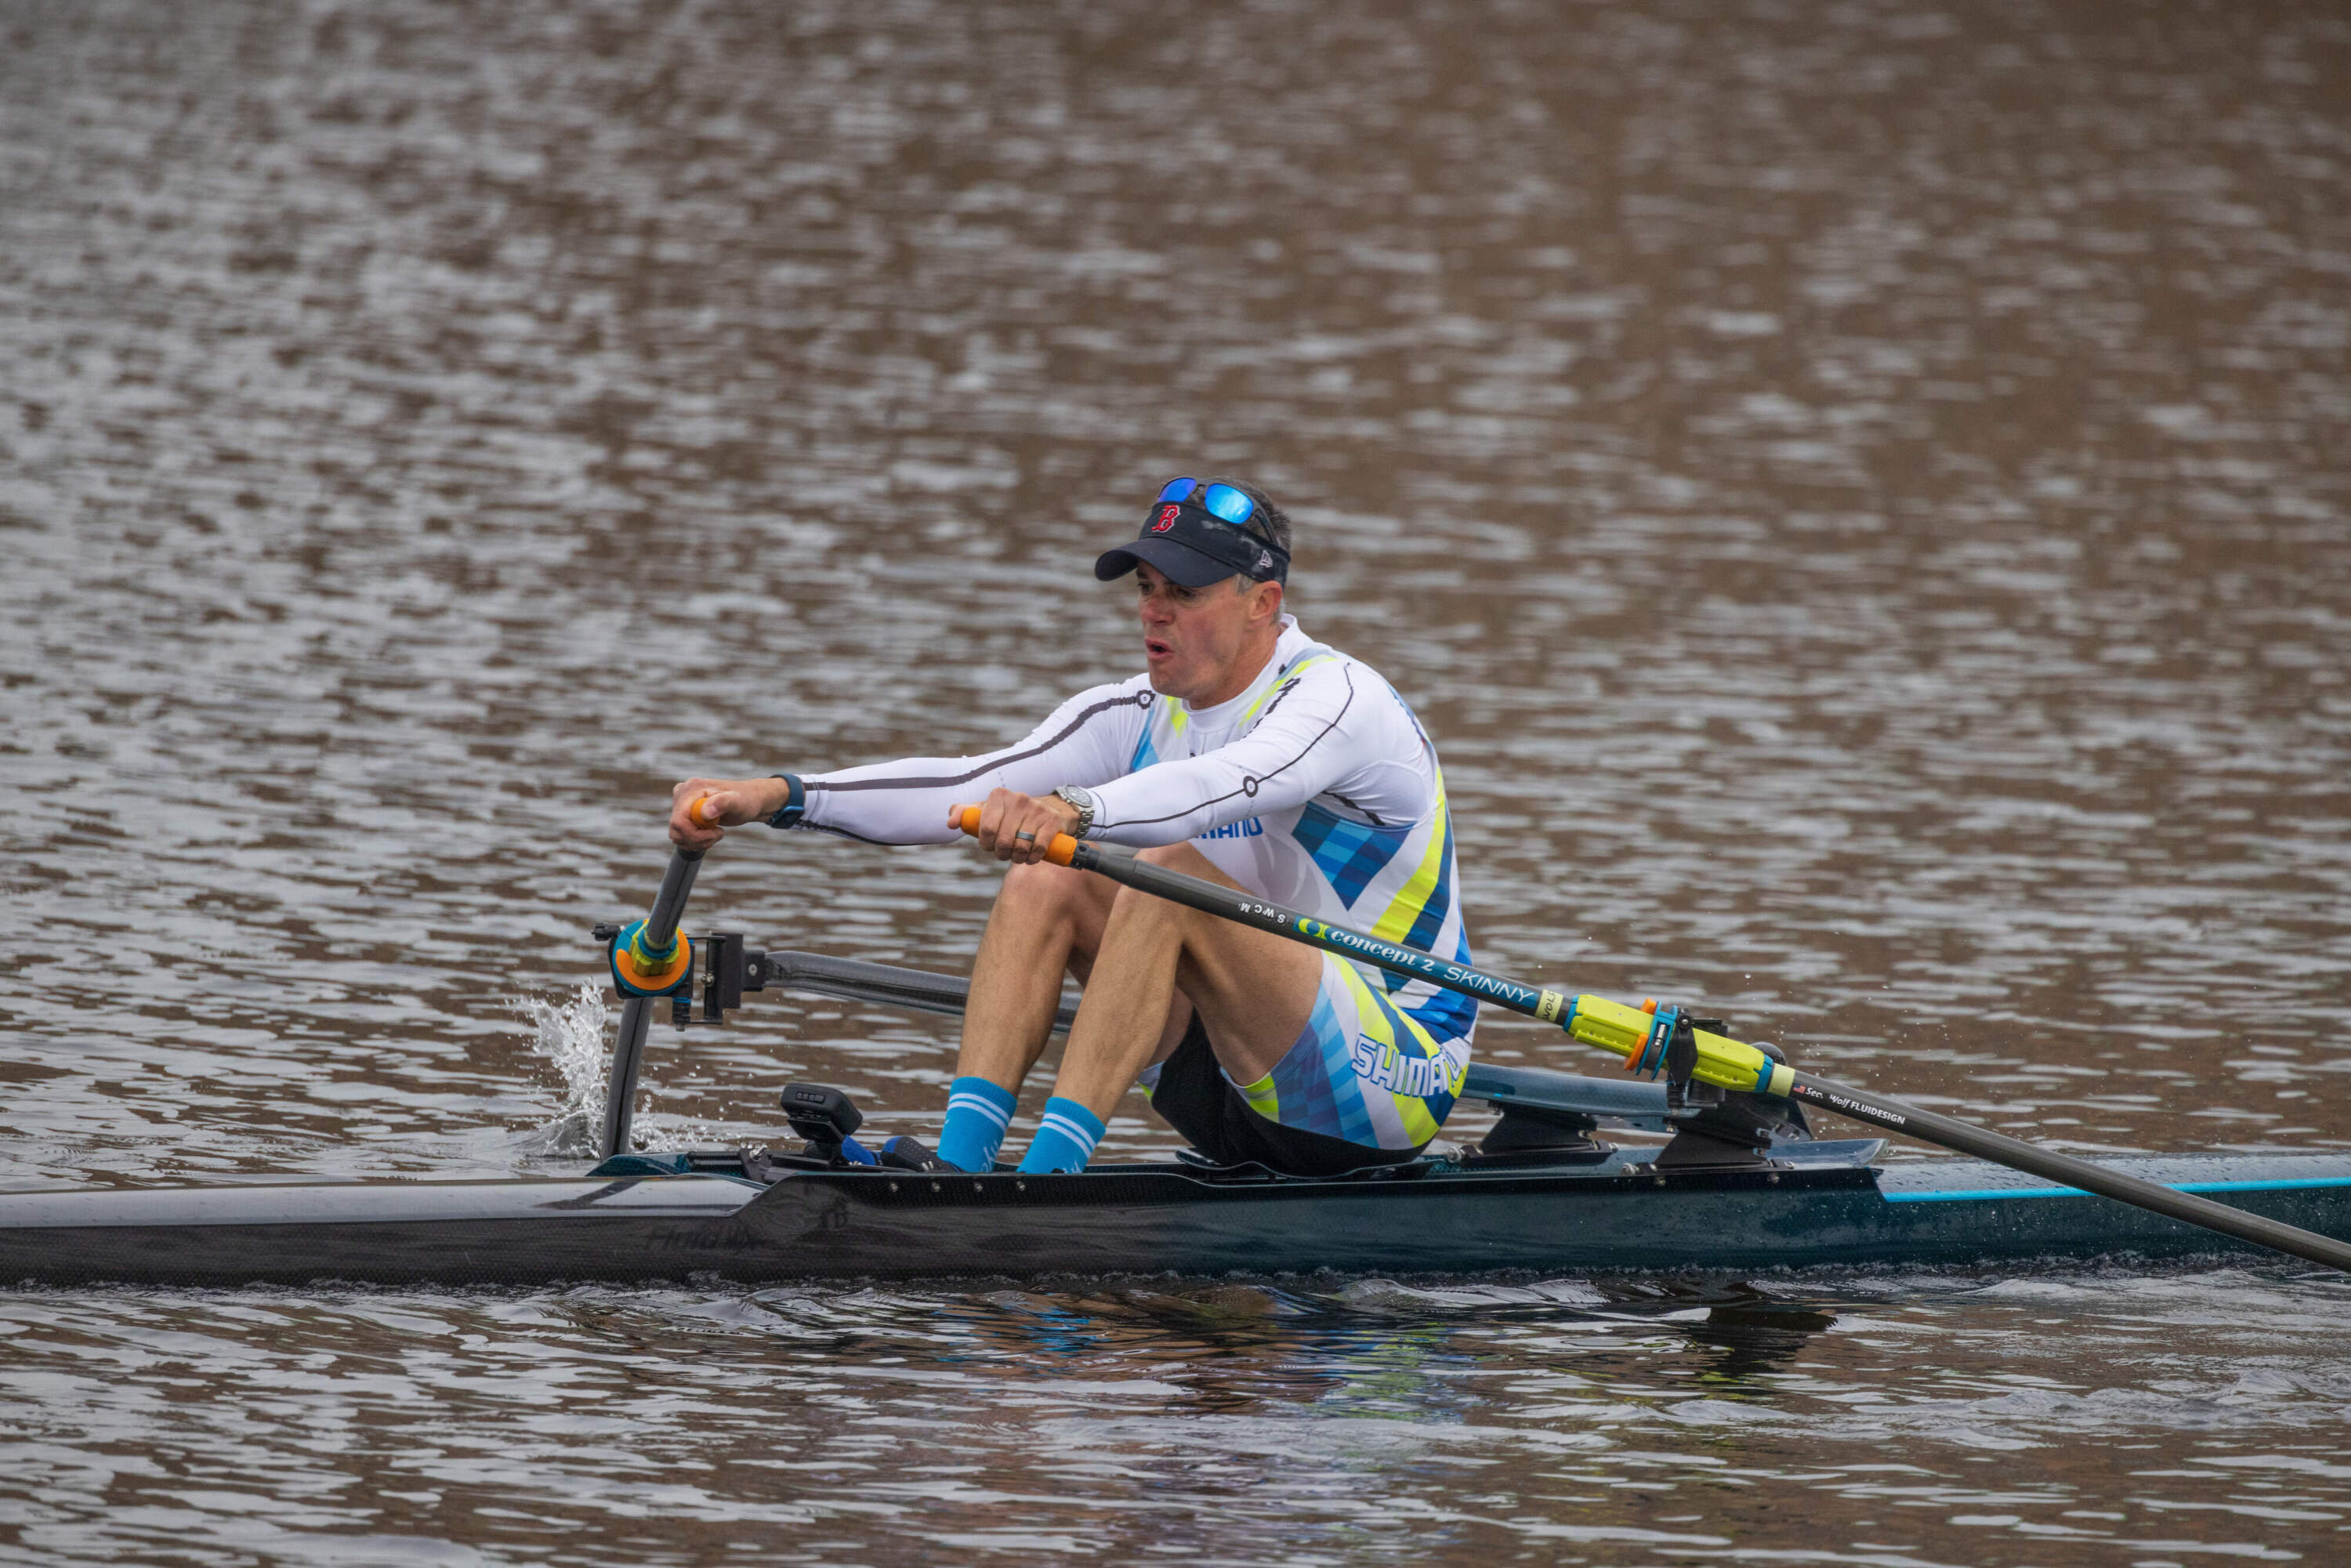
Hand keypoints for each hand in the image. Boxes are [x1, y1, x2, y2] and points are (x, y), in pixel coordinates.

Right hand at [669, 776, 788, 849]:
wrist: (748, 801)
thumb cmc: (745, 799)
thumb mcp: (738, 802)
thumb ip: (722, 803)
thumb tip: (705, 812)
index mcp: (691, 789)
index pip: (679, 820)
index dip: (694, 834)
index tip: (718, 832)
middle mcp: (682, 795)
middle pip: (676, 829)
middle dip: (698, 839)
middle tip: (719, 834)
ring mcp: (681, 805)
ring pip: (677, 835)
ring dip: (697, 842)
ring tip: (716, 833)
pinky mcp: (684, 815)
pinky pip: (681, 836)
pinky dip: (696, 841)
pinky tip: (710, 834)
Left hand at [956, 787, 1081, 864]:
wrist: (1050, 808)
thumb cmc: (1011, 814)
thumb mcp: (988, 810)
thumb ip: (966, 814)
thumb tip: (950, 823)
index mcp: (999, 796)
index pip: (986, 829)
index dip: (986, 844)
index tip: (990, 846)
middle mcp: (1018, 798)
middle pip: (1003, 841)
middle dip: (1002, 853)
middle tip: (1004, 853)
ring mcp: (1036, 809)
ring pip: (1021, 846)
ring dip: (1017, 858)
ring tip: (1018, 855)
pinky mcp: (1052, 820)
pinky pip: (1038, 848)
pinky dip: (1033, 858)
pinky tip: (1031, 857)